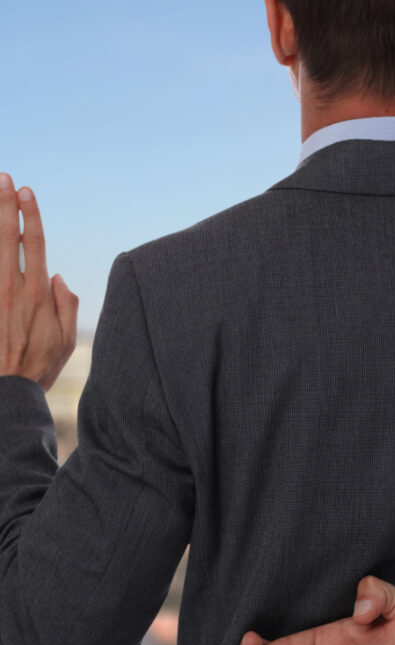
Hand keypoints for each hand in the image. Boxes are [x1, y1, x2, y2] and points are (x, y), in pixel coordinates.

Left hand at [0, 172, 78, 391]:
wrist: (4, 393)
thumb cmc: (37, 368)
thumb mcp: (65, 341)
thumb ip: (65, 305)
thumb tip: (57, 277)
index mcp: (36, 295)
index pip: (33, 244)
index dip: (30, 216)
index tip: (26, 192)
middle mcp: (11, 290)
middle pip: (5, 238)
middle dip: (4, 205)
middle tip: (3, 178)